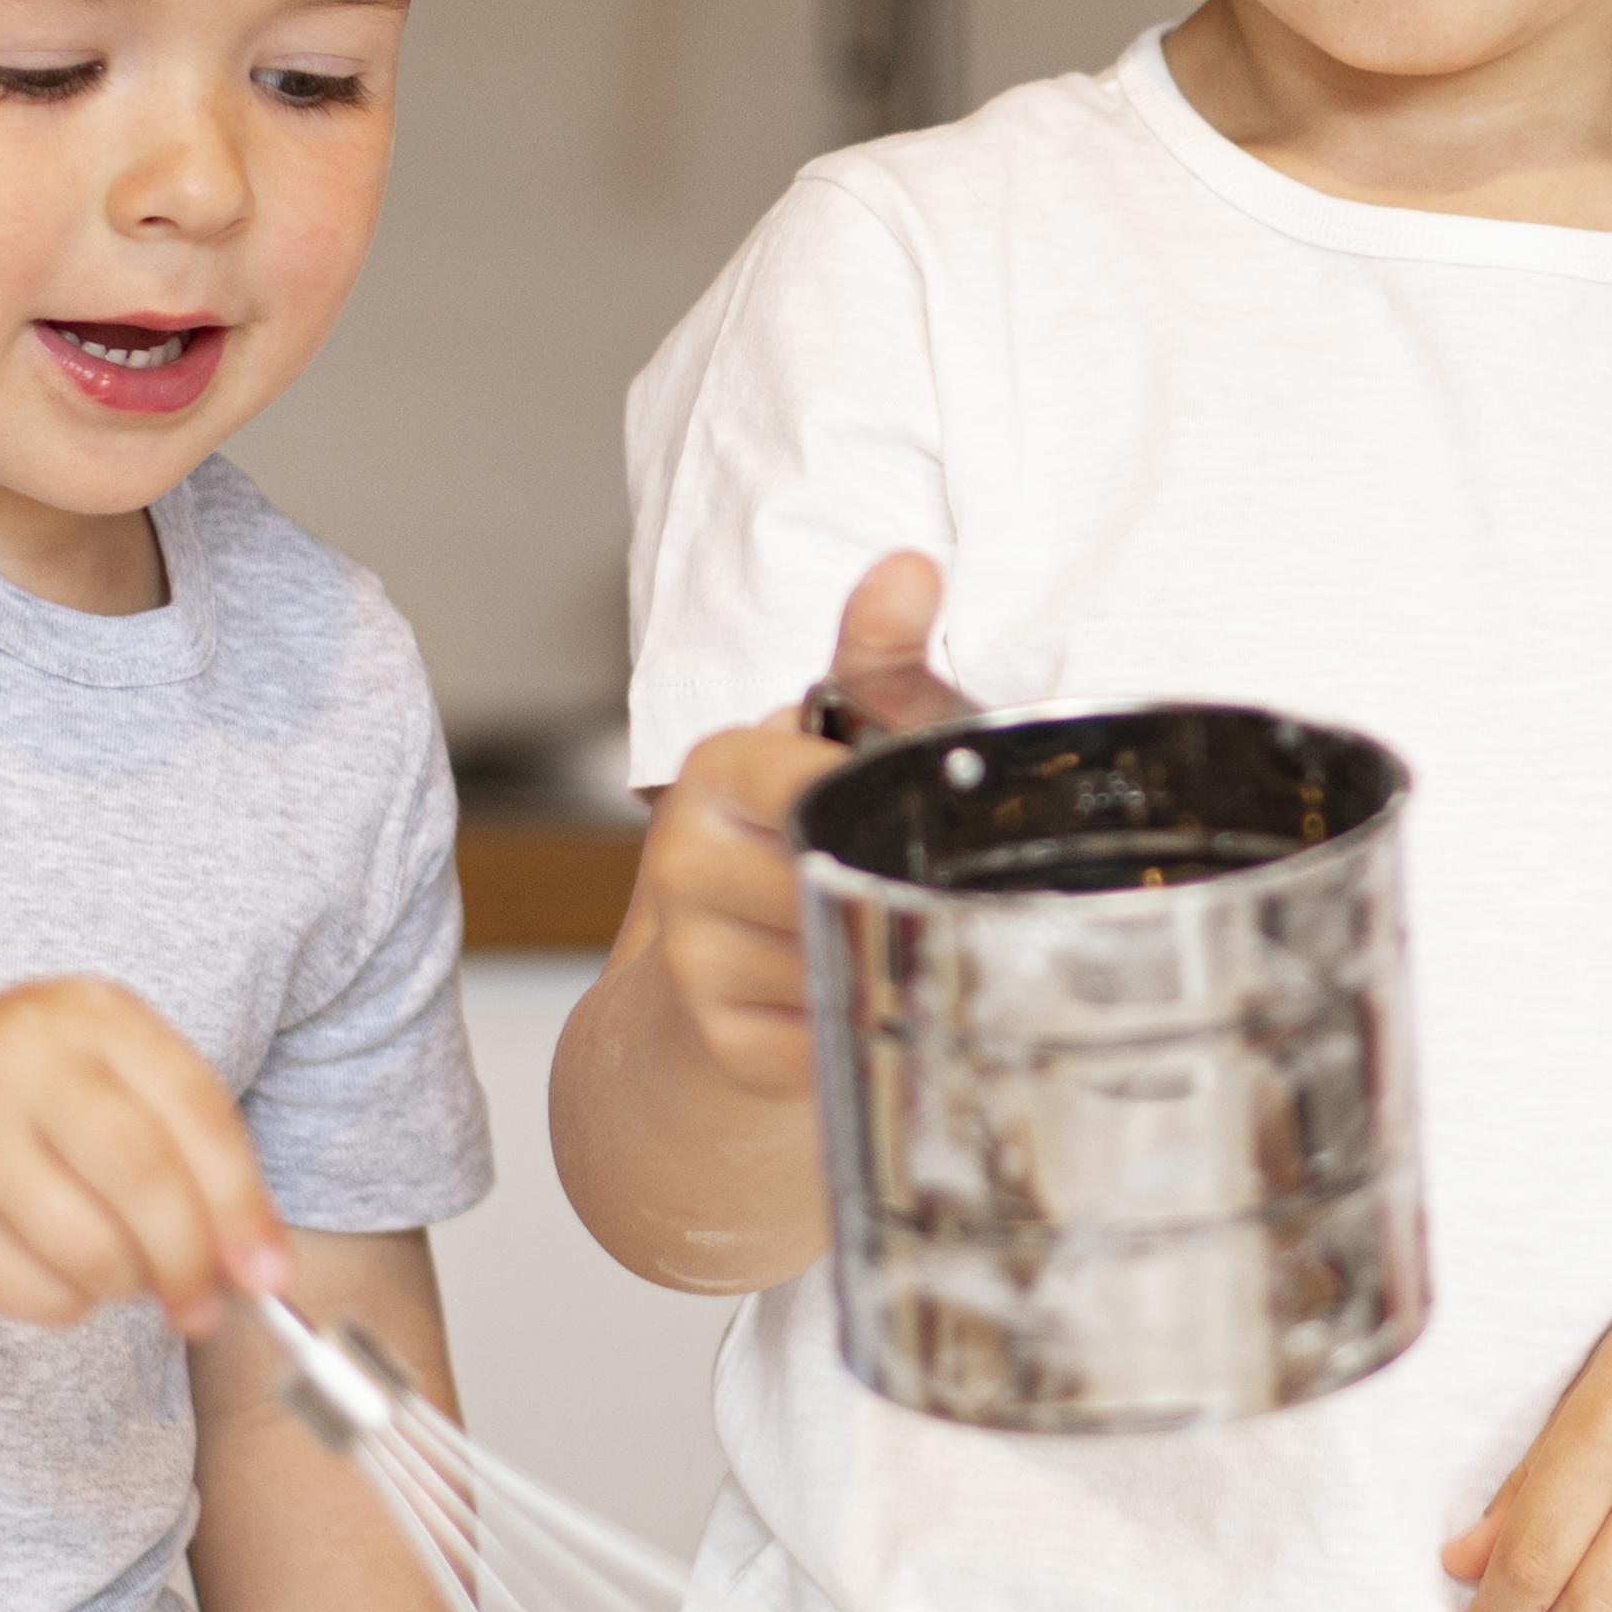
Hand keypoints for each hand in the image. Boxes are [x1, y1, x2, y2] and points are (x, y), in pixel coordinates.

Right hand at [0, 977, 286, 1329]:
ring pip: (84, 1245)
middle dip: (190, 1256)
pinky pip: (25, 1290)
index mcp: (93, 1016)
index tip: (269, 1273)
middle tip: (207, 1305)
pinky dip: (68, 1304)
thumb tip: (259, 1262)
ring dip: (128, 1284)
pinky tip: (69, 1281)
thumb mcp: (117, 1074)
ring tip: (129, 1278)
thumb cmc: (35, 1090)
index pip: (194, 1111)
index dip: (241, 1202)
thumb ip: (194, 1149)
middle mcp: (24, 1062)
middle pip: (140, 1175)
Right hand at [606, 552, 967, 1105]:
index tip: (907, 812)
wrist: (721, 971)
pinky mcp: (725, 1043)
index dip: (864, 802)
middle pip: (828, 880)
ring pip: (841, 959)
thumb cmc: (816, 830)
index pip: (799, 783)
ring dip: (889, 950)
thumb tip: (910, 568)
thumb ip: (876, 658)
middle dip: (892, 881)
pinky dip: (873, 1019)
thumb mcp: (849, 735)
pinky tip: (861, 990)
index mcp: (717, 770)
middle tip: (924, 877)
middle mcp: (687, 861)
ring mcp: (695, 959)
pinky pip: (837, 1037)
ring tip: (887, 927)